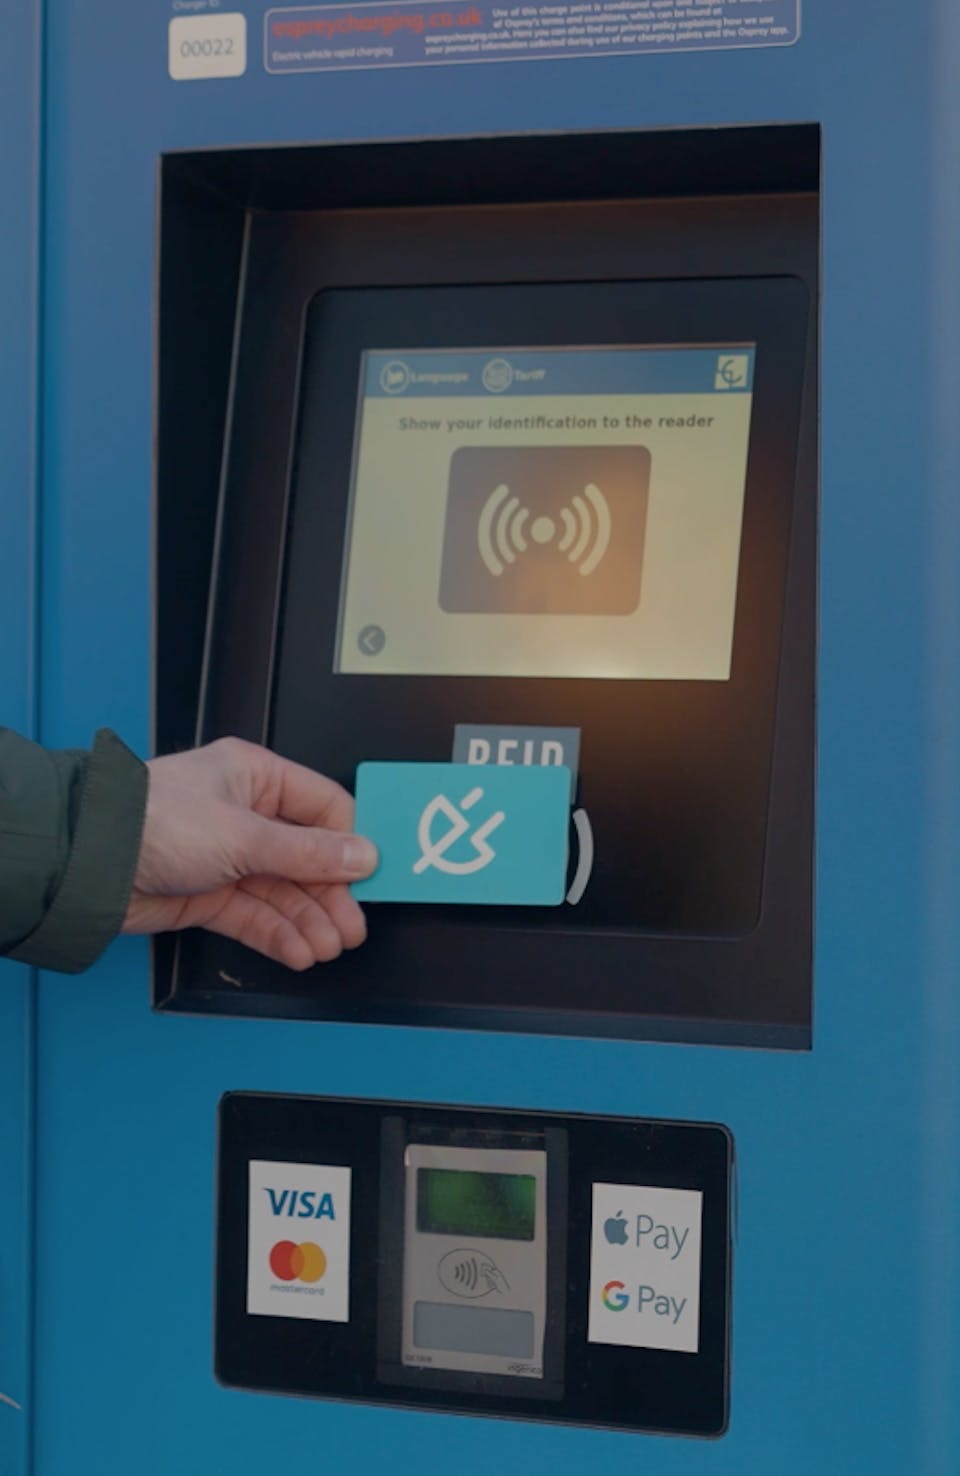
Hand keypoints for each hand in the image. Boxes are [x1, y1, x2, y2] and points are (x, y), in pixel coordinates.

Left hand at [122, 738, 376, 969]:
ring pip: (284, 892)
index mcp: (256, 777)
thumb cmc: (151, 821)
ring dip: (308, 920)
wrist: (88, 862)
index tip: (373, 876)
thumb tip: (362, 855)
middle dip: (331, 895)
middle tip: (352, 927)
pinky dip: (279, 934)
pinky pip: (256, 915)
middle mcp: (246, 814)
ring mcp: (228, 856)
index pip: (324, 809)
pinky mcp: (209, 893)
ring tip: (327, 946)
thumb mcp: (242, 834)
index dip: (351, 844)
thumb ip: (306, 852)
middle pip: (308, 857)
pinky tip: (299, 950)